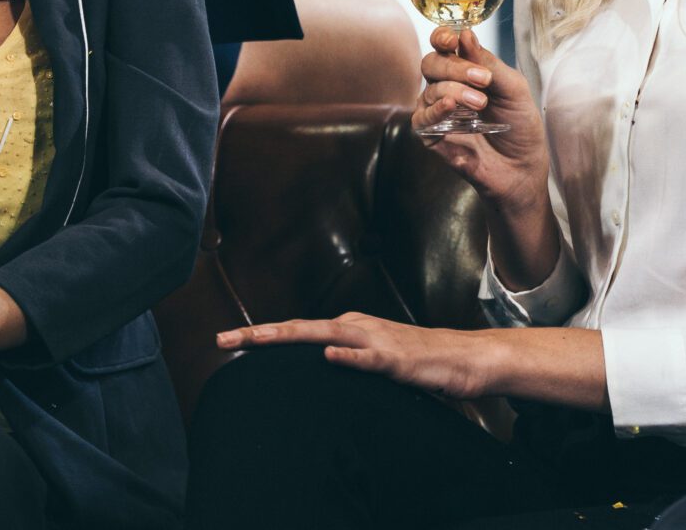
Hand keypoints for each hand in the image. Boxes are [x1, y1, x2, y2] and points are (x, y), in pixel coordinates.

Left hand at [217, 312, 500, 398]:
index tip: (224, 341)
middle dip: (260, 334)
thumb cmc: (417, 360)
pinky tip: (331, 356)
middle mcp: (357, 326)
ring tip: (258, 339)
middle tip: (221, 339)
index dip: (260, 335)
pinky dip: (350, 356)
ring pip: (327, 335)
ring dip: (291, 336)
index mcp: (349, 327)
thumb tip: (317, 358)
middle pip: (301, 328)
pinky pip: (371, 358)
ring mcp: (377, 340)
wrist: (464, 358)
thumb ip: (345, 356)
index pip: (297, 331)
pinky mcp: (398, 360)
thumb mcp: (372, 357)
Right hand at [415, 27, 550, 208]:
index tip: (451, 38)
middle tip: (482, 80)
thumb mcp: (515, 89)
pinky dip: (437, 108)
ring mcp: (439, 112)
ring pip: (429, 89)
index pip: (444, 46)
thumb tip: (466, 35)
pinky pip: (422, 118)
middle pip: (432, 63)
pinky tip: (452, 106)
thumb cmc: (520, 126)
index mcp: (467, 71)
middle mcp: (448, 87)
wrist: (523, 167)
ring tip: (480, 103)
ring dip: (455, 89)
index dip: (442, 37)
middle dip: (454, 66)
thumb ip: (490, 63)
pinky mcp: (433, 136)